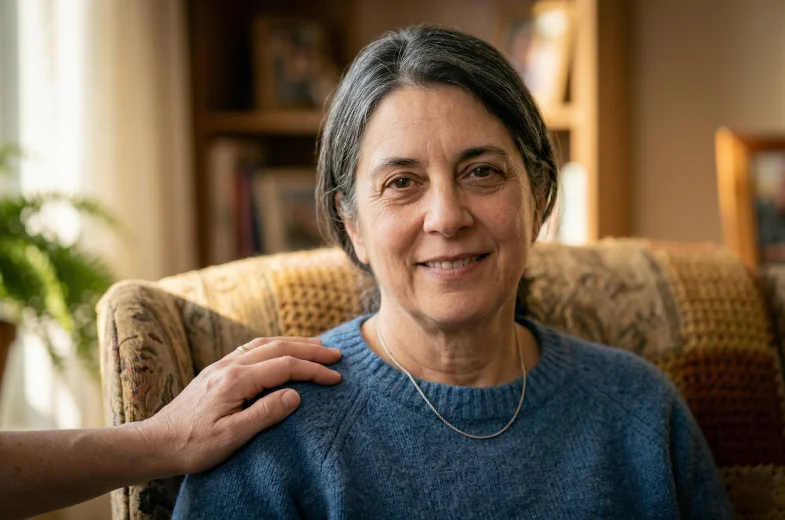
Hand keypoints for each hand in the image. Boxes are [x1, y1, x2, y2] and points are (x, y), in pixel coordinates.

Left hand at [135, 337, 341, 474]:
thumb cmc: (192, 445)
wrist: (153, 443)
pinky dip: (275, 345)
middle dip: (310, 348)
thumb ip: (265, 413)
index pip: (285, 366)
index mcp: (236, 379)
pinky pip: (252, 349)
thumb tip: (296, 395)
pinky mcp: (216, 371)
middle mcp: (229, 365)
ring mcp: (221, 366)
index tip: (336, 377)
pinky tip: (281, 350)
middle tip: (336, 353)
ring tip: (317, 345)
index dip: (314, 369)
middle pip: (278, 347)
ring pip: (264, 344)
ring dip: (293, 342)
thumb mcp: (230, 437)